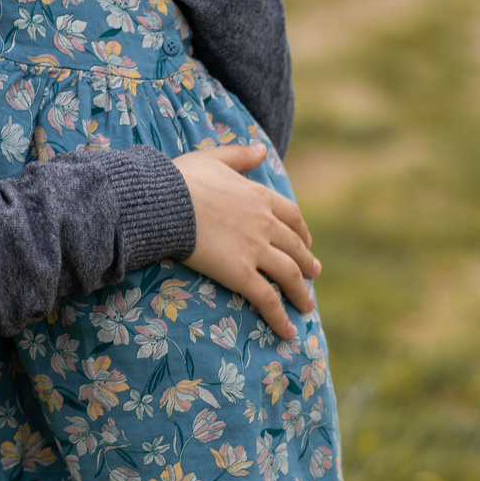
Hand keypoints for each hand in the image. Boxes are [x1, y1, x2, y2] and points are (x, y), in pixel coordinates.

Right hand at [175, 144, 317, 339]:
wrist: (166, 203)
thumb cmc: (182, 179)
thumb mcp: (214, 157)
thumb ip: (241, 155)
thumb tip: (262, 148)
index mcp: (259, 197)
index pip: (291, 216)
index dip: (301, 231)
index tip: (305, 241)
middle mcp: (264, 224)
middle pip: (295, 248)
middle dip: (307, 262)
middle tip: (313, 273)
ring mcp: (255, 250)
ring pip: (289, 275)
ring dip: (301, 293)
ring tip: (306, 307)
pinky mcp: (241, 273)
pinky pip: (266, 299)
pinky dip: (279, 316)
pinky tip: (287, 331)